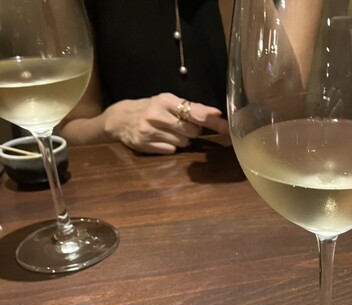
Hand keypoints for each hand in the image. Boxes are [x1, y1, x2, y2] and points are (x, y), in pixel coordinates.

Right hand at [104, 93, 228, 153]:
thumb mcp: (169, 102)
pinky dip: (171, 146)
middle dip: (193, 130)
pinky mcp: (144, 144)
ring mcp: (149, 130)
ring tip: (169, 131)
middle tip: (182, 126)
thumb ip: (192, 108)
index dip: (211, 120)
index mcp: (165, 100)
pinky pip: (171, 150)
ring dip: (182, 139)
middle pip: (191, 130)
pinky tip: (162, 139)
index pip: (193, 112)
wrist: (120, 119)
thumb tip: (216, 114)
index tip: (225, 126)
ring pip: (183, 142)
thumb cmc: (151, 109)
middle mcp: (156, 114)